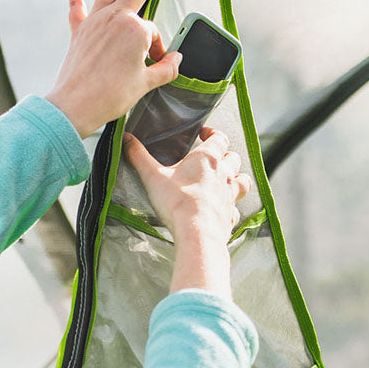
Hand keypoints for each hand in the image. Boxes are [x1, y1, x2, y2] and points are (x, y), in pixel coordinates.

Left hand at [45, 0, 182, 138]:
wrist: (75, 106)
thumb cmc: (109, 96)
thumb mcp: (145, 85)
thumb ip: (165, 69)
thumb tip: (176, 61)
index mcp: (135, 30)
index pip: (152, 33)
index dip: (157, 50)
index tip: (155, 64)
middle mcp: (115, 18)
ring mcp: (95, 21)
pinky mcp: (79, 30)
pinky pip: (76, 2)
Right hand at [124, 128, 252, 298]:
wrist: (196, 232)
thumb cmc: (177, 202)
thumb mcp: (152, 176)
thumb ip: (139, 156)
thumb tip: (126, 138)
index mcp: (207, 159)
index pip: (219, 138)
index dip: (213, 134)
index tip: (204, 134)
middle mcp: (224, 174)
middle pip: (234, 158)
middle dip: (226, 156)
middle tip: (214, 159)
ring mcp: (230, 196)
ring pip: (242, 181)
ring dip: (237, 179)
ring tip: (227, 181)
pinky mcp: (230, 216)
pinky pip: (235, 209)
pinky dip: (231, 207)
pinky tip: (222, 210)